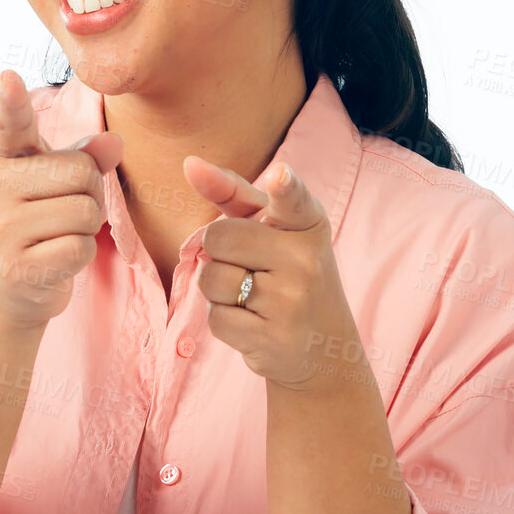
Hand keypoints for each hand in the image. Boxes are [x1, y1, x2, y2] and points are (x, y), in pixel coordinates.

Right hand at [0, 69, 123, 329]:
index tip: (9, 77)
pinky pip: (80, 247)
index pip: (12, 123)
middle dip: (90, 192)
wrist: (4, 289)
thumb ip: (86, 156)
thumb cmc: (37, 220)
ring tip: (59, 232)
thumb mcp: (54, 181)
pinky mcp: (18, 265)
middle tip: (64, 209)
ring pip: (85, 211)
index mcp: (4, 157)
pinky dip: (81, 254)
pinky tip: (56, 257)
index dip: (12, 100)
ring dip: (87, 226)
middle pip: (81, 171)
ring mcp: (2, 228)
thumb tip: (115, 143)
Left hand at [184, 157, 362, 392]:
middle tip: (249, 267)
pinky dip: (224, 320)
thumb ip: (234, 193)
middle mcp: (306, 260)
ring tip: (252, 297)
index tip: (280, 175)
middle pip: (219, 237)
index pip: (293, 199)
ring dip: (218, 289)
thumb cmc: (287, 273)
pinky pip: (216, 318)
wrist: (323, 348)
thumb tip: (190, 164)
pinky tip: (253, 322)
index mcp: (308, 225)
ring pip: (211, 279)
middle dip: (218, 252)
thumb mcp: (272, 228)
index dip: (284, 186)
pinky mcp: (273, 338)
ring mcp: (292, 301)